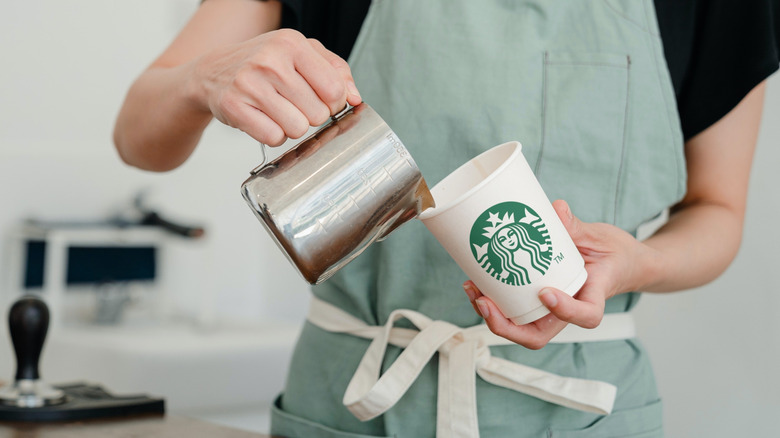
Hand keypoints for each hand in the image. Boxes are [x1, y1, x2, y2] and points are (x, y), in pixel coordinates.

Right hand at [192, 29, 361, 145]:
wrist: (213, 72)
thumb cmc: (264, 63)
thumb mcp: (302, 53)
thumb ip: (336, 70)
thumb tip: (355, 98)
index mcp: (292, 43)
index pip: (334, 89)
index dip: (334, 103)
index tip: (322, 100)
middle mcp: (271, 61)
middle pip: (318, 114)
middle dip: (310, 115)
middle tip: (293, 104)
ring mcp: (250, 84)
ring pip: (297, 129)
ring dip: (292, 127)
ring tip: (278, 111)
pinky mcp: (234, 107)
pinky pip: (273, 137)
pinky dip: (273, 135)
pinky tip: (264, 119)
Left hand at [463, 200, 655, 348]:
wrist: (620, 264)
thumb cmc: (614, 253)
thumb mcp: (601, 237)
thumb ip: (577, 227)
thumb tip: (556, 209)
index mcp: (594, 296)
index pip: (586, 316)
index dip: (565, 311)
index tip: (546, 292)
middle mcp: (568, 309)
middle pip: (537, 335)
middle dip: (506, 327)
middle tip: (484, 302)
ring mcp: (550, 308)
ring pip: (519, 326)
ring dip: (492, 315)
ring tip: (472, 289)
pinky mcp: (536, 299)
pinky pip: (513, 309)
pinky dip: (492, 301)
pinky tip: (475, 282)